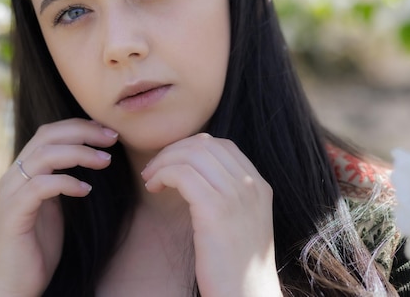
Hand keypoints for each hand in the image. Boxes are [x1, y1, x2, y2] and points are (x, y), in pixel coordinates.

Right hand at [0, 119, 117, 296]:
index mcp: (23, 171)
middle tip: (112, 139)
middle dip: (83, 132)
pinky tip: (86, 190)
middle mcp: (13, 176)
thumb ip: (63, 182)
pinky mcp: (13, 214)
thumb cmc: (37, 247)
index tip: (108, 133)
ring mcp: (10, 194)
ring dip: (79, 153)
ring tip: (105, 161)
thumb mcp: (55, 207)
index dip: (79, 126)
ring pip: (44, 155)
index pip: (49, 132)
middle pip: (47, 135)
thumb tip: (90, 159)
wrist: (13, 285)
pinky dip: (66, 182)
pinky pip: (40, 186)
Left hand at [141, 133, 281, 296]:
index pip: (222, 146)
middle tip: (154, 169)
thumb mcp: (241, 221)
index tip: (172, 163)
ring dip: (163, 162)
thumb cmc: (236, 266)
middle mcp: (250, 185)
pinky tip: (153, 188)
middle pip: (204, 145)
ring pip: (190, 155)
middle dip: (173, 151)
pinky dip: (162, 175)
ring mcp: (236, 196)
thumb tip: (194, 171)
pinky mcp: (215, 210)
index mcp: (259, 185)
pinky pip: (181, 174)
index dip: (191, 147)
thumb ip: (228, 193)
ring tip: (150, 179)